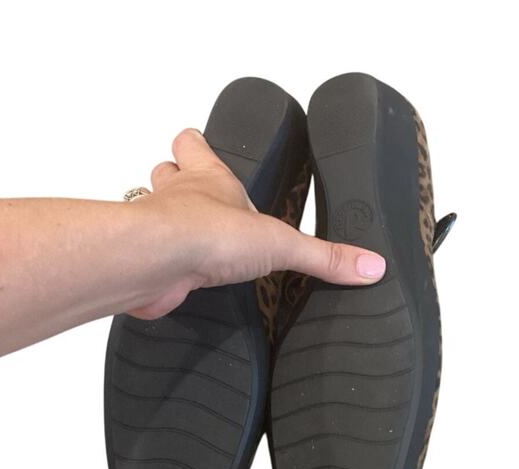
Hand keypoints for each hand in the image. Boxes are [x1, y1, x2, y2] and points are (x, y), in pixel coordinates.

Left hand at [128, 129, 385, 318]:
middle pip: (165, 172)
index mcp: (208, 180)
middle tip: (193, 190)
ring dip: (165, 217)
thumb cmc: (208, 233)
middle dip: (176, 177)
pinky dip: (162, 263)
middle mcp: (177, 199)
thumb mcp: (281, 243)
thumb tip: (369, 265)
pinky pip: (153, 257)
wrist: (157, 262)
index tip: (204, 142)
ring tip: (188, 233)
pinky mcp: (149, 261)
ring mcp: (157, 228)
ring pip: (151, 210)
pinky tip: (178, 275)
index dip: (197, 143)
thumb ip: (324, 256)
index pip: (193, 144)